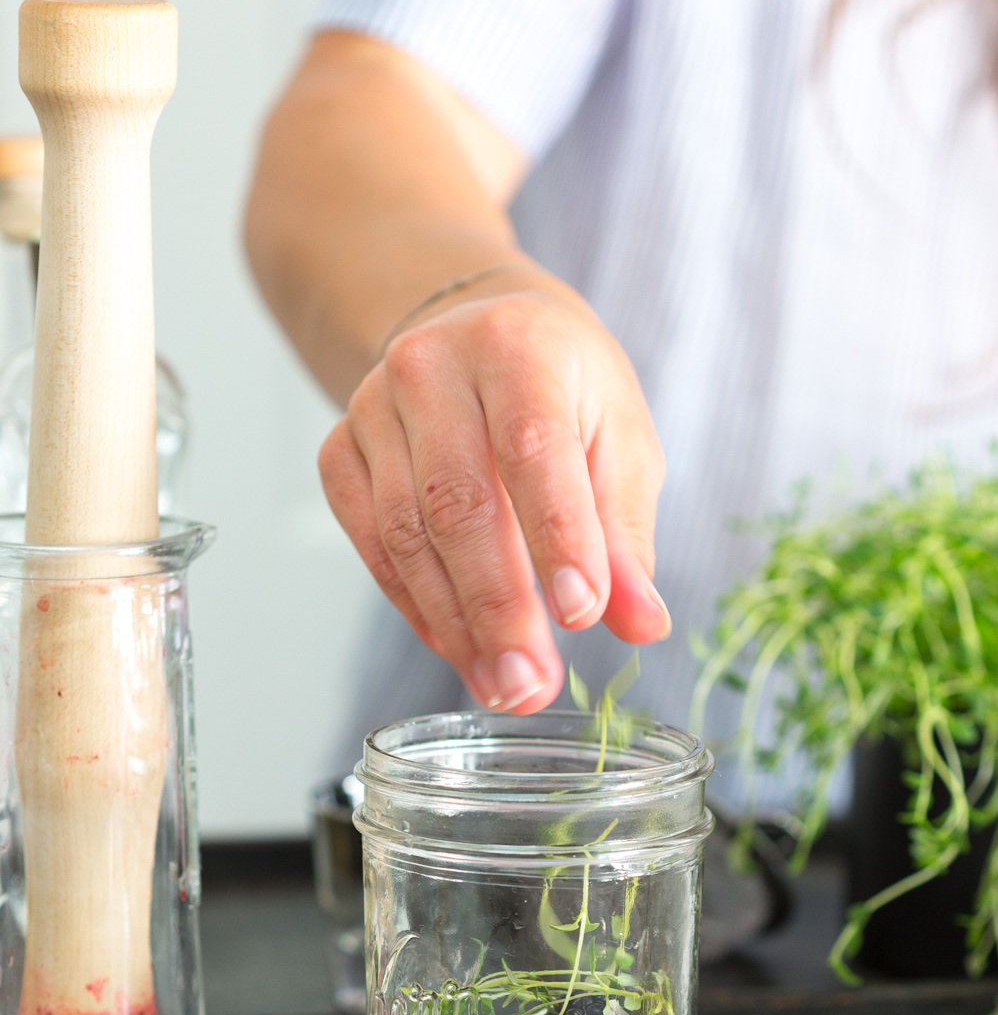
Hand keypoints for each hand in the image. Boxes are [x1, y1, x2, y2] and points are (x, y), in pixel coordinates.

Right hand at [318, 284, 668, 712]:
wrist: (472, 329)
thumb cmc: (560, 388)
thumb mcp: (619, 440)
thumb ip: (627, 534)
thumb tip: (642, 623)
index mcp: (516, 347)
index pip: (532, 448)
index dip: (556, 536)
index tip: (582, 615)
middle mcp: (431, 368)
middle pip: (457, 503)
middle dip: (498, 607)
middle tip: (530, 684)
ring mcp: (372, 409)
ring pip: (405, 536)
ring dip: (455, 625)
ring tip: (502, 685)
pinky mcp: (339, 452)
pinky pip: (370, 547)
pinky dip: (416, 609)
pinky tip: (460, 650)